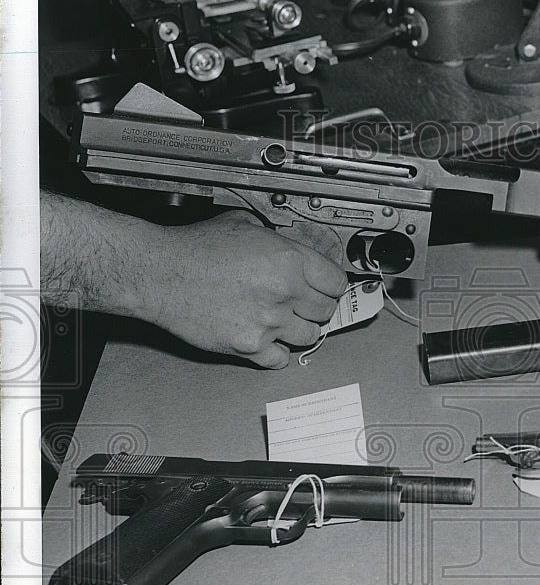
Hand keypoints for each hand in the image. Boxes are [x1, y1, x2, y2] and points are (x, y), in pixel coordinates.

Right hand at [149, 210, 348, 367]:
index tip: (328, 288)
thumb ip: (276, 240)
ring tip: (286, 320)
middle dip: (317, 306)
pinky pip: (280, 359)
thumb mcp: (244, 225)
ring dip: (300, 329)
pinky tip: (269, 339)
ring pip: (310, 336)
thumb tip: (292, 249)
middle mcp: (283, 292)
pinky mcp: (248, 346)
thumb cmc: (193, 249)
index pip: (336, 282)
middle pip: (327, 310)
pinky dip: (277, 352)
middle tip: (305, 304)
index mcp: (288, 260)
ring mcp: (268, 322)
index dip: (331, 284)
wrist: (158, 273)